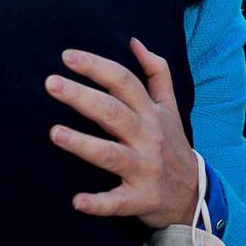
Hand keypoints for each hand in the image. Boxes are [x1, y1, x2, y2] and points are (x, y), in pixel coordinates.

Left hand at [47, 39, 199, 228]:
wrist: (194, 195)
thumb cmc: (173, 146)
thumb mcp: (170, 108)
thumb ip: (157, 73)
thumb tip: (135, 42)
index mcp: (151, 113)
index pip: (124, 82)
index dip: (97, 67)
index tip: (68, 57)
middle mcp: (148, 137)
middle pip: (113, 112)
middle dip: (82, 96)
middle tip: (51, 83)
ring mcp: (144, 169)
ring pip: (111, 154)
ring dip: (83, 144)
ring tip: (55, 133)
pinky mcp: (140, 200)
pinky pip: (117, 202)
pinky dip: (98, 203)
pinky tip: (76, 201)